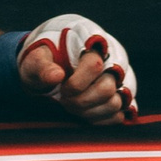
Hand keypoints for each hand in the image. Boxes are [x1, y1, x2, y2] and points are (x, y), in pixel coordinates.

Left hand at [16, 12, 136, 126]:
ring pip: (114, 103)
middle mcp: (113, 57)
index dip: (76, 83)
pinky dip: (100, 120)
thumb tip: (56, 76)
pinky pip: (119, 115)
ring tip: (73, 106)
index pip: (94, 65)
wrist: (55, 58)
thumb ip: (42, 65)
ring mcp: (121, 77)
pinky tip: (85, 113)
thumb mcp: (37, 57)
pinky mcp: (123, 95)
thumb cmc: (47, 56)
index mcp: (92, 40)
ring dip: (90, 112)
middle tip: (65, 101)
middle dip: (81, 101)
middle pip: (106, 88)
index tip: (62, 89)